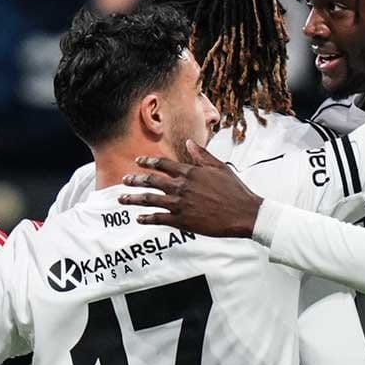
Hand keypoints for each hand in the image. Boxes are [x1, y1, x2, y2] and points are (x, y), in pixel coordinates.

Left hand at [117, 140, 264, 237]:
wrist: (243, 213)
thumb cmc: (234, 190)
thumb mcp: (219, 168)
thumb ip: (202, 155)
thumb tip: (189, 143)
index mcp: (190, 172)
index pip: (163, 164)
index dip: (148, 162)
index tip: (138, 161)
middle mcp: (181, 186)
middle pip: (151, 181)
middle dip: (135, 180)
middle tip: (124, 180)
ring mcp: (180, 204)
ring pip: (150, 199)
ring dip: (133, 199)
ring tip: (121, 199)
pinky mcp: (182, 221)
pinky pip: (158, 219)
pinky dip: (147, 218)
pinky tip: (138, 218)